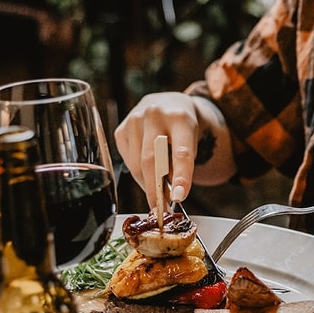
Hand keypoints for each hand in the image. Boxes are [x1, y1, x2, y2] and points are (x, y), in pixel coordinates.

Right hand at [114, 93, 233, 206]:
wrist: (169, 103)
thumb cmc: (183, 127)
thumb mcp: (192, 140)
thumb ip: (183, 163)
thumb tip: (170, 195)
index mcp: (180, 117)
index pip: (181, 151)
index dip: (181, 176)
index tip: (180, 198)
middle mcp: (155, 114)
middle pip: (152, 161)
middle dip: (156, 189)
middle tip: (162, 209)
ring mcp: (134, 120)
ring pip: (136, 165)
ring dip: (147, 184)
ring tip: (158, 191)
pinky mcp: (121, 129)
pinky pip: (126, 161)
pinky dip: (138, 174)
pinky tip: (147, 171)